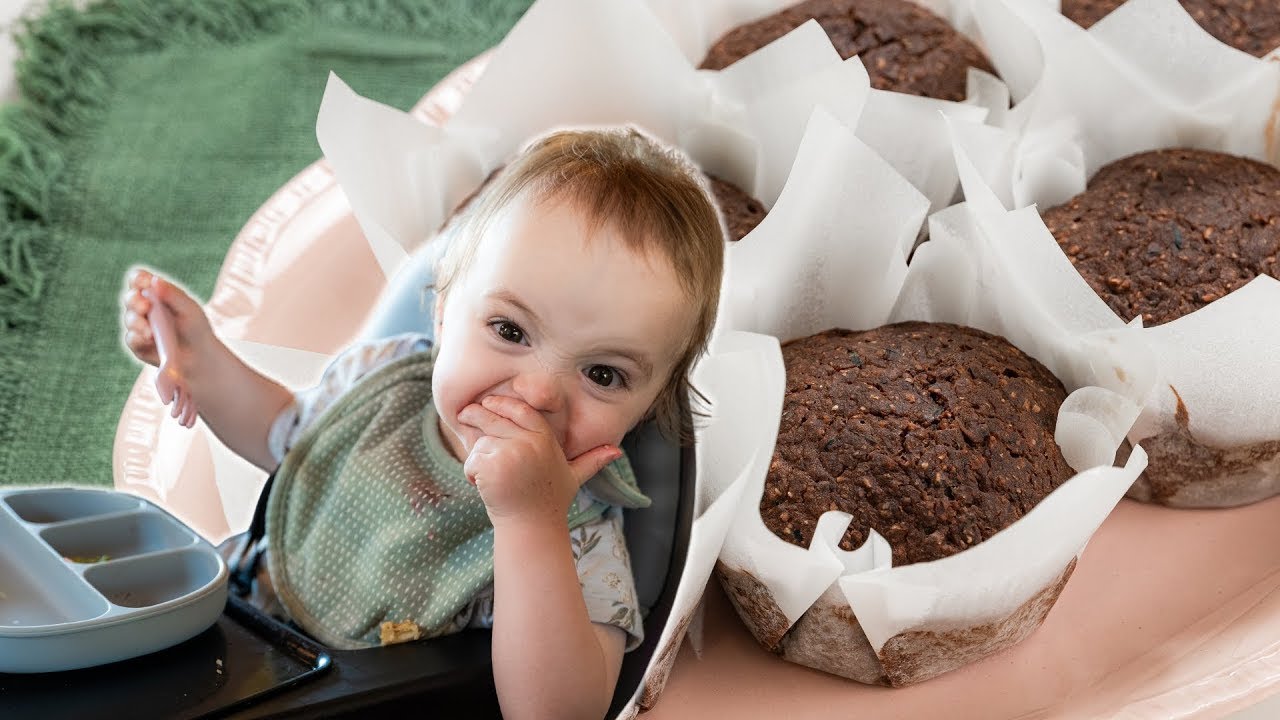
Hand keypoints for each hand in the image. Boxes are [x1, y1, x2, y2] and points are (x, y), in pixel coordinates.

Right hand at [120, 268, 214, 426]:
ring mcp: (139, 326)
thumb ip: (172, 294)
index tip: (144, 285)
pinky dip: (139, 339)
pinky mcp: (137, 344)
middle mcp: (144, 307)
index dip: (138, 279)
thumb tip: (154, 280)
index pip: (139, 279)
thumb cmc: (196, 329)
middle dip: (135, 301)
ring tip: (152, 332)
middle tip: (145, 308)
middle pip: (130, 297)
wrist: (199, 358)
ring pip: (129, 319)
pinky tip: (151, 340)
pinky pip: (131, 339)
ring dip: (138, 323)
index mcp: (156, 293)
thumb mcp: (189, 309)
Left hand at [459, 395, 621, 526]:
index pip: (521, 410)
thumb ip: (592, 461)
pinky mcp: (493, 466)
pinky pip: (472, 460)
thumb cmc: (549, 502)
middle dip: (475, 415)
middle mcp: (529, 442)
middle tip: (464, 415)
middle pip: (493, 417)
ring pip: (480, 442)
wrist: (533, 528)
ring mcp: (511, 453)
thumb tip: (616, 451)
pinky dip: (471, 474)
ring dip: (477, 459)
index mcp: (545, 438)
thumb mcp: (573, 477)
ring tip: (490, 478)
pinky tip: (484, 487)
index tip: (487, 403)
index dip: (502, 403)